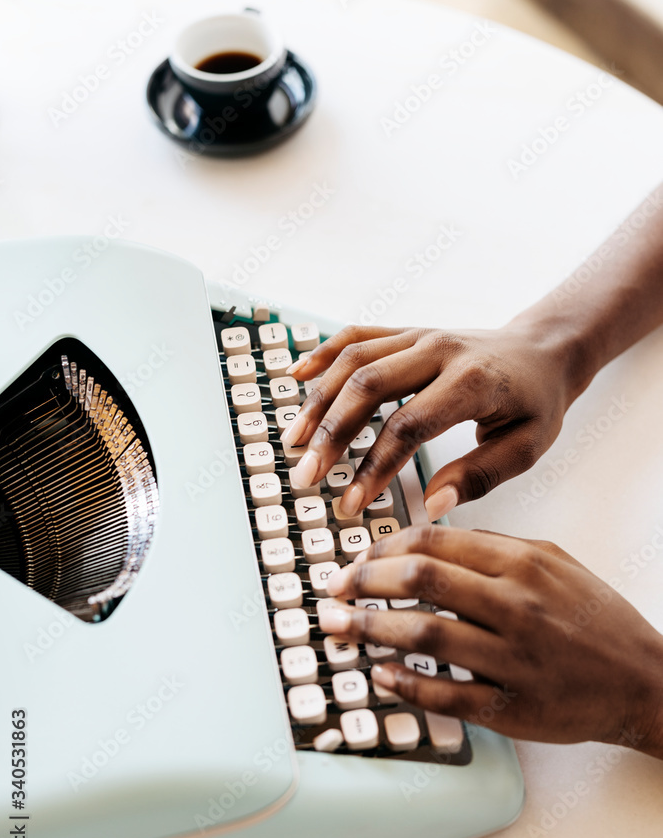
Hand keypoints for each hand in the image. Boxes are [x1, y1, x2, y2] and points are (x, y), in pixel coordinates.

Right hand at [283, 322, 576, 519]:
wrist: (544, 349)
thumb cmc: (536, 402)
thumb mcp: (527, 446)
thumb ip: (480, 475)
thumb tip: (433, 504)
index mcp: (471, 382)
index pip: (407, 425)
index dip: (374, 467)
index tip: (352, 503)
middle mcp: (438, 351)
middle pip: (368, 387)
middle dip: (331, 434)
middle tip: (306, 474)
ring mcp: (419, 336)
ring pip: (354, 360)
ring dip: (318, 400)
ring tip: (293, 439)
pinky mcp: (407, 332)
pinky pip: (358, 336)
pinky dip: (324, 353)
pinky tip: (297, 375)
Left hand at [318, 525, 662, 753]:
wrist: (643, 680)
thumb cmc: (594, 618)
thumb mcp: (553, 561)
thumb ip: (493, 547)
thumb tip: (427, 540)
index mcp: (522, 564)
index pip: (434, 543)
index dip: (382, 550)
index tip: (356, 560)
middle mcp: (515, 605)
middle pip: (420, 580)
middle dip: (363, 582)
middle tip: (333, 590)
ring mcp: (512, 658)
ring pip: (423, 634)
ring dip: (369, 629)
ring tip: (337, 628)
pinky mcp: (511, 707)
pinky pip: (445, 694)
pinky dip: (404, 683)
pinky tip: (380, 674)